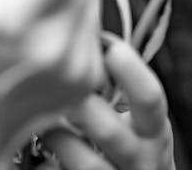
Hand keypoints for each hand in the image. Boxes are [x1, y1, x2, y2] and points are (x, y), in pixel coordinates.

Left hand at [44, 38, 174, 169]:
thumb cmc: (134, 142)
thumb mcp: (141, 117)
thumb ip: (122, 86)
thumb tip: (86, 34)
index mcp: (155, 130)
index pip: (149, 97)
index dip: (128, 69)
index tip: (104, 44)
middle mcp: (142, 159)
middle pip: (110, 132)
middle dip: (80, 105)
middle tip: (58, 83)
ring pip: (85, 162)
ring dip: (57, 136)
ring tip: (42, 118)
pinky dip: (46, 166)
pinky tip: (35, 152)